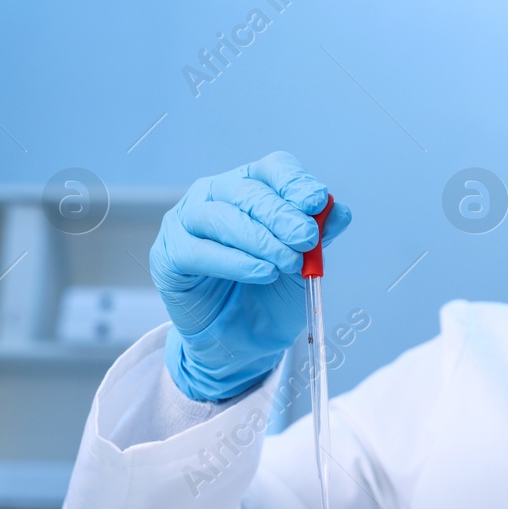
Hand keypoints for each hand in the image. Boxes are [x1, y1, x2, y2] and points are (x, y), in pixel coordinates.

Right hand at [150, 151, 352, 400]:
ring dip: (260, 239)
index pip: (272, 169)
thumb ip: (319, 236)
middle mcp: (214, 196)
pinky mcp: (169, 255)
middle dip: (281, 215)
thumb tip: (338, 211)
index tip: (315, 202)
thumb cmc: (270, 293)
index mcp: (251, 189)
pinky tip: (262, 273)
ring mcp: (186, 222)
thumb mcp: (303, 264)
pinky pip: (198, 251)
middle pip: (247, 191)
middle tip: (306, 238)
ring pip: (220, 217)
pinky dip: (235, 261)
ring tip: (288, 263)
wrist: (242, 339)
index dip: (294, 183)